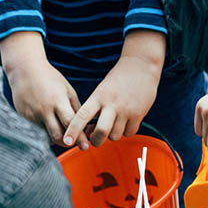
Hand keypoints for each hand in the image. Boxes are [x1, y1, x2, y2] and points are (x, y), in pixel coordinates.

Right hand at [0, 32, 88, 148]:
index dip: (79, 137)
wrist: (25, 70)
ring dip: (56, 139)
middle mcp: (44, 109)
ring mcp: (32, 115)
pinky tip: (49, 128)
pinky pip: (36, 132)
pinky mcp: (23, 118)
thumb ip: (75, 108)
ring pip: (46, 136)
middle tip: (74, 144)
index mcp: (58, 100)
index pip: (70, 123)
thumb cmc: (50, 79)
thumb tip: (85, 127)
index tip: (85, 147)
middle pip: (57, 135)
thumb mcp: (67, 90)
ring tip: (63, 136)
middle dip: (67, 143)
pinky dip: (44, 133)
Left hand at [63, 30, 164, 147]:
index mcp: (99, 96)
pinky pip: (129, 133)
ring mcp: (127, 110)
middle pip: (101, 131)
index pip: (82, 115)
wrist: (141, 66)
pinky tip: (124, 123)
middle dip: (95, 141)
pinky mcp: (139, 114)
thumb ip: (95, 110)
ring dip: (111, 135)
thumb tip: (89, 133)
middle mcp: (112, 104)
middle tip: (93, 141)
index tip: (67, 141)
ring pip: (115, 135)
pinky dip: (125, 132)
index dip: (73, 130)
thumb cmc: (117, 81)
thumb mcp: (101, 91)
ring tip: (112, 126)